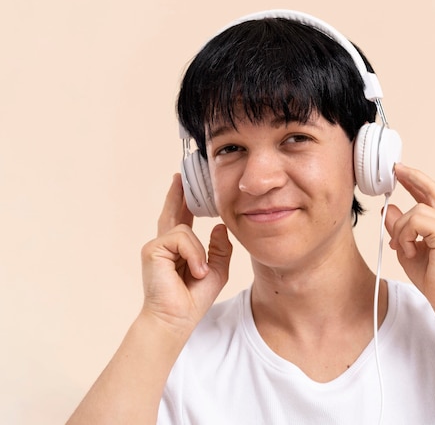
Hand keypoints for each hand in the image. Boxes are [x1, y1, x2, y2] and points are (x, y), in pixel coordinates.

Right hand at [140, 174, 231, 331]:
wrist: (176, 319)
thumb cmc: (193, 299)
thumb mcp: (216, 271)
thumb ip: (219, 248)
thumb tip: (220, 227)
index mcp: (178, 249)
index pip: (182, 219)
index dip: (183, 202)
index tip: (184, 184)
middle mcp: (164, 245)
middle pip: (171, 212)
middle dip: (177, 194)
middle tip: (180, 175)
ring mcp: (156, 246)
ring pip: (185, 229)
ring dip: (199, 253)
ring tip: (200, 273)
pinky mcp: (152, 249)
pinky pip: (181, 237)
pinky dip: (194, 255)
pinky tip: (195, 271)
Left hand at [384, 164, 434, 313]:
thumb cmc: (432, 277)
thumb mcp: (406, 248)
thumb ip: (398, 228)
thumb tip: (388, 209)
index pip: (430, 194)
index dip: (415, 181)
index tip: (400, 171)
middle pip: (433, 189)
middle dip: (413, 177)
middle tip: (396, 169)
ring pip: (415, 210)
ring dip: (401, 229)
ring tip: (403, 248)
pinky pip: (416, 222)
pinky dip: (406, 235)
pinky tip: (409, 250)